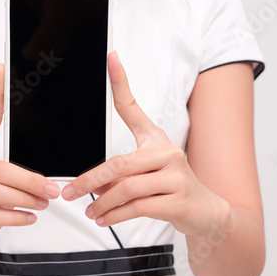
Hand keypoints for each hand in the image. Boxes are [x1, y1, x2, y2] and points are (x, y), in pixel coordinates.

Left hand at [61, 51, 229, 236]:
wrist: (206, 211)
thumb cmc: (171, 186)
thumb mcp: (146, 170)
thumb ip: (119, 173)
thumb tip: (92, 184)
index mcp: (155, 139)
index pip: (132, 106)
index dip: (121, 81)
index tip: (112, 56)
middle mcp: (166, 152)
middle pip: (119, 165)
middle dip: (89, 181)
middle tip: (70, 192)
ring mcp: (175, 176)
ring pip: (126, 190)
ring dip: (102, 203)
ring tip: (90, 211)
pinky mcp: (178, 200)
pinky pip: (138, 208)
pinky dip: (116, 215)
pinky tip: (105, 219)